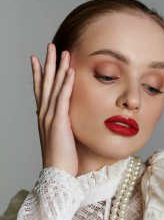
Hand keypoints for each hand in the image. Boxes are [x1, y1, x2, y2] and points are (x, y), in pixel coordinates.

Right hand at [31, 42, 78, 176]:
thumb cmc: (62, 158)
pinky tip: (69, 71)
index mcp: (45, 117)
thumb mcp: (61, 137)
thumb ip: (63, 125)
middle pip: (45, 83)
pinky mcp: (59, 122)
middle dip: (47, 63)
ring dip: (57, 68)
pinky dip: (66, 83)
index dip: (40, 74)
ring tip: (61, 51)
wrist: (58, 173)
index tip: (39, 59)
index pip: (41, 90)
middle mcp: (44, 114)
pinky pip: (63, 98)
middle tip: (50, 46)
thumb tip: (67, 118)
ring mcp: (50, 117)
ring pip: (53, 87)